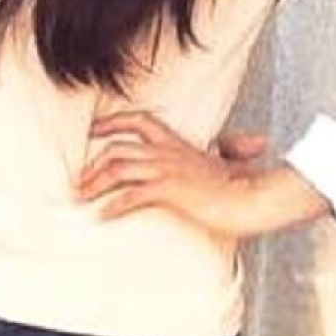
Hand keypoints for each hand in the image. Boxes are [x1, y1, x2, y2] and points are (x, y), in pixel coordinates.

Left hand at [79, 112, 269, 235]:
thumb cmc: (245, 187)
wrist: (257, 200)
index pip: (139, 121)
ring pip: (117, 168)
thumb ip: (230, 148)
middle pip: (117, 148)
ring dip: (94, 183)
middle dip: (92, 165)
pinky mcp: (170, 190)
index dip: (112, 122)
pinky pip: (131, 194)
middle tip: (78, 182)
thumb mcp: (232, 161)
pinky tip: (103, 215)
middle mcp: (168, 152)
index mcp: (178, 144)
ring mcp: (168, 170)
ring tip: (81, 197)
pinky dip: (113, 205)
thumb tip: (249, 142)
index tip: (92, 131)